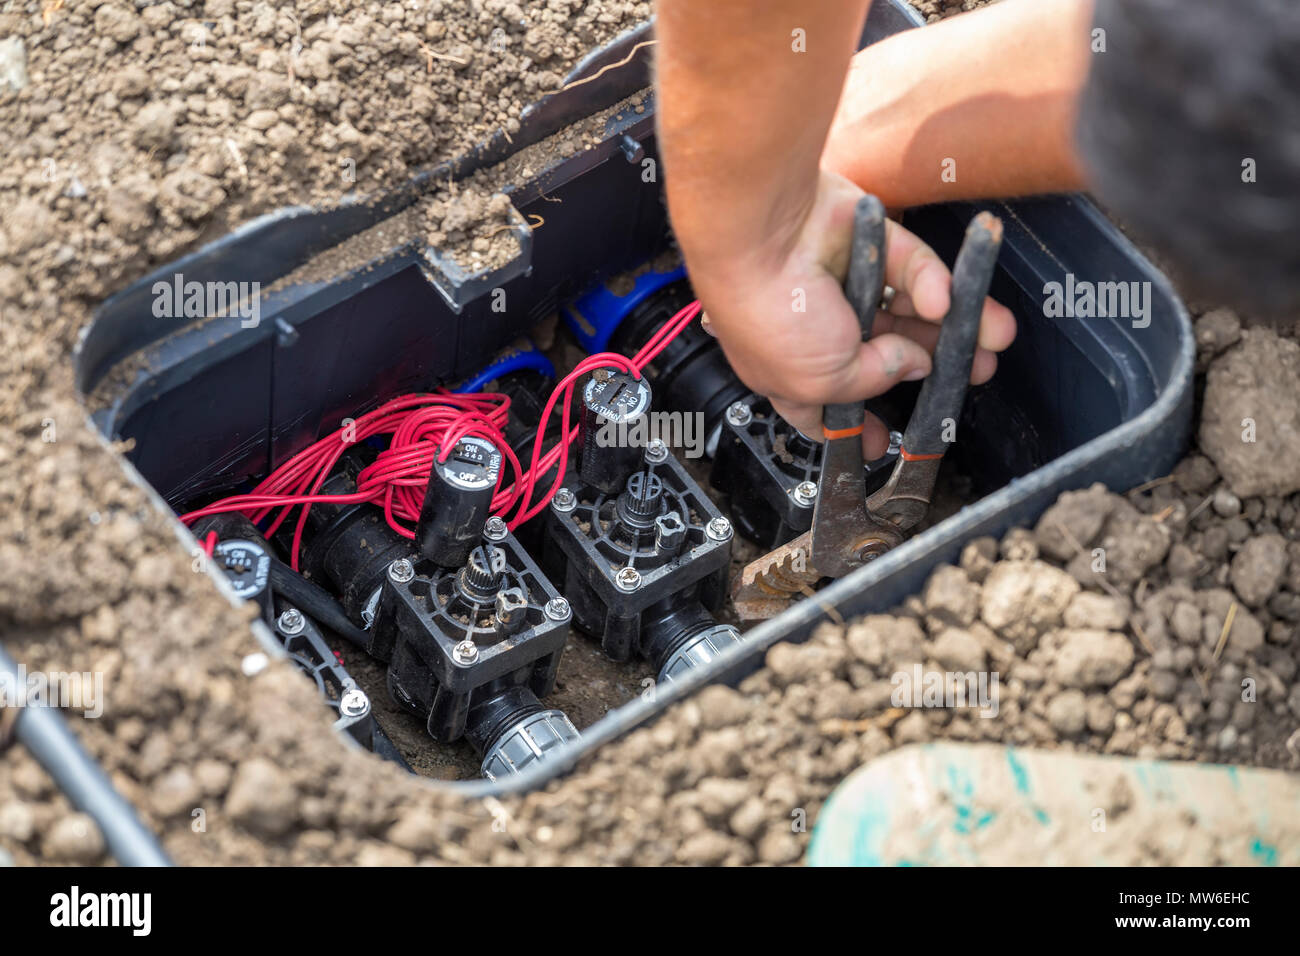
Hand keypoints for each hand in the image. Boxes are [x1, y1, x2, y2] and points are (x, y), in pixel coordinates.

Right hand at [692, 170, 1016, 456]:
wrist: (761, 238)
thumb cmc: (769, 314)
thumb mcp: (821, 381)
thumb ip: (873, 379)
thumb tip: (913, 364)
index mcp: (793, 371)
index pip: (830, 406)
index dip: (860, 425)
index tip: (886, 441)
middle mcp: (820, 327)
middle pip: (887, 352)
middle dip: (932, 364)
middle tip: (972, 373)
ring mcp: (844, 282)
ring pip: (909, 307)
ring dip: (954, 323)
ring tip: (992, 338)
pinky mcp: (866, 239)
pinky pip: (911, 264)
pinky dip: (932, 281)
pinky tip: (945, 302)